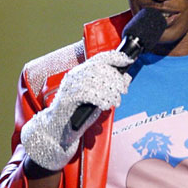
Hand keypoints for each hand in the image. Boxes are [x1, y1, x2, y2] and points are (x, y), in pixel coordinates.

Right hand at [21, 50, 132, 170]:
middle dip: (115, 78)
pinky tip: (105, 105)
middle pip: (99, 69)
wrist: (60, 130)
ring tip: (115, 100)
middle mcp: (75, 75)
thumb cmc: (79, 113)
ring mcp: (70, 86)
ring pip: (95, 80)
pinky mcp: (68, 97)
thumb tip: (126, 78)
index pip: (99, 58)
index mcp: (82, 72)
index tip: (127, 60)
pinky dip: (100, 98)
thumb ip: (111, 88)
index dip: (114, 57)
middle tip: (122, 90)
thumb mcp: (99, 98)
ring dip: (110, 91)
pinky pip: (88, 93)